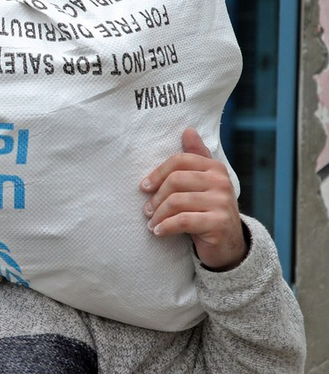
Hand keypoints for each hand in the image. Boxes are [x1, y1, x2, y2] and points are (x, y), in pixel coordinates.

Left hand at [140, 127, 247, 270]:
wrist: (228, 243)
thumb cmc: (207, 210)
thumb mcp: (201, 183)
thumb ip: (194, 158)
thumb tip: (188, 130)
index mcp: (215, 168)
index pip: (179, 161)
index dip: (157, 173)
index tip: (144, 187)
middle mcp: (221, 182)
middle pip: (176, 180)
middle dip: (156, 197)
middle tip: (147, 210)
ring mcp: (222, 203)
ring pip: (176, 202)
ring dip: (158, 215)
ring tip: (152, 223)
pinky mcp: (219, 223)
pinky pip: (182, 220)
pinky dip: (165, 227)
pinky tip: (158, 232)